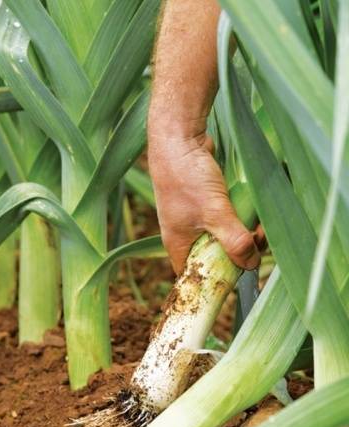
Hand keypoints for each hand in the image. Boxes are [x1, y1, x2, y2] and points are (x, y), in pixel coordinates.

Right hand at [148, 133, 261, 274]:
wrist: (177, 138)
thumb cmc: (187, 178)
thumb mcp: (213, 213)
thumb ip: (233, 240)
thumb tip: (251, 264)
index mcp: (177, 244)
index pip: (194, 275)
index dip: (215, 280)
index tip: (240, 275)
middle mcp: (184, 234)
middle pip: (212, 256)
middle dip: (236, 254)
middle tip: (257, 244)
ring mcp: (193, 216)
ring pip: (220, 236)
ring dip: (240, 234)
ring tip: (257, 226)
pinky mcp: (203, 201)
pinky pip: (223, 218)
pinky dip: (237, 218)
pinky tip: (251, 212)